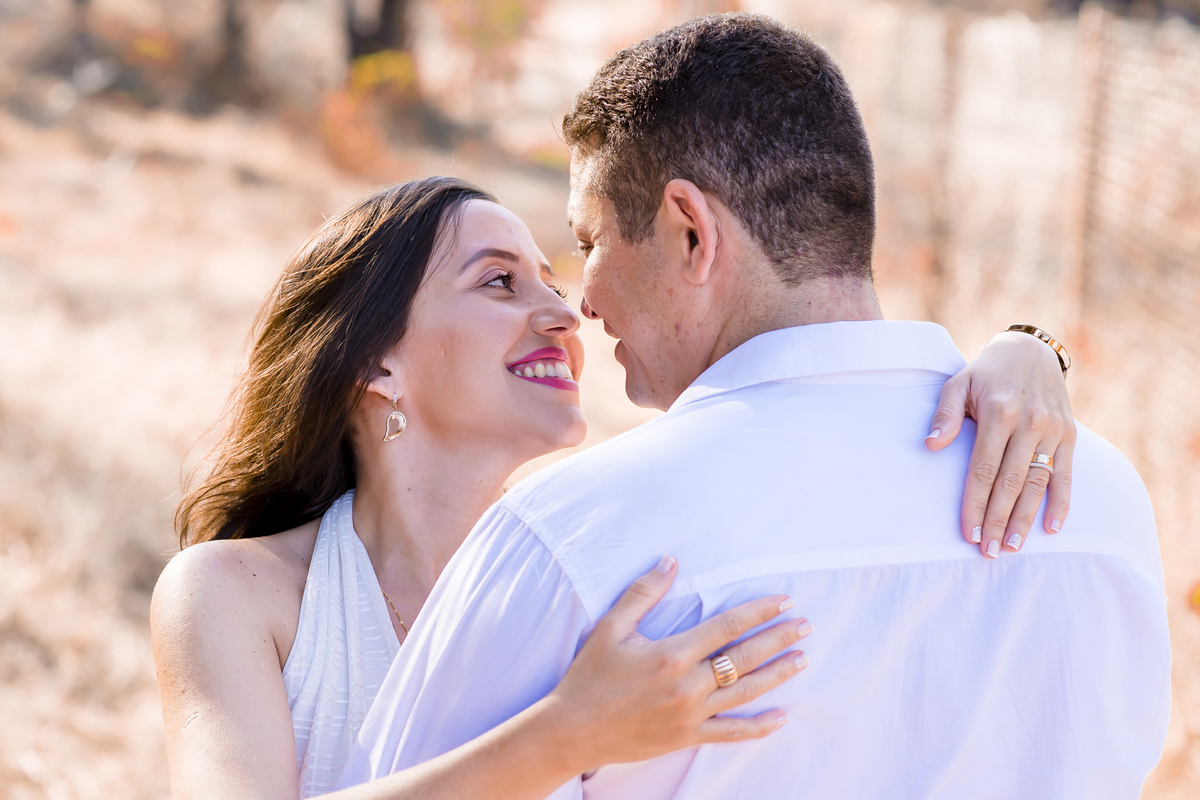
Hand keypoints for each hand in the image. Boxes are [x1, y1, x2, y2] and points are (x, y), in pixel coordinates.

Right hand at [545, 556, 808, 771]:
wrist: (572, 729)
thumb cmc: (589, 675)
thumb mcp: (611, 627)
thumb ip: (643, 593)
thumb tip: (670, 561)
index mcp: (671, 653)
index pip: (726, 627)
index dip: (758, 612)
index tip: (784, 601)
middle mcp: (687, 685)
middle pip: (744, 658)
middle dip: (778, 639)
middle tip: (805, 625)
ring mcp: (690, 714)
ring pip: (745, 693)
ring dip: (777, 675)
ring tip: (802, 659)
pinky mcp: (687, 737)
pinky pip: (731, 733)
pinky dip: (759, 728)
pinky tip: (781, 718)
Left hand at [926, 330, 1075, 557]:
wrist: (1030, 352)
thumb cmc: (985, 374)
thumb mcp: (957, 383)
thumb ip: (945, 415)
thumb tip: (931, 445)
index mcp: (999, 412)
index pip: (984, 469)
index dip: (975, 504)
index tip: (968, 533)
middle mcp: (1030, 423)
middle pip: (1011, 483)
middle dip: (999, 520)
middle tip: (989, 552)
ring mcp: (1052, 430)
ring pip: (1038, 483)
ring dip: (1026, 519)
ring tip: (1013, 547)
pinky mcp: (1069, 435)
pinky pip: (1066, 475)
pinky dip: (1061, 503)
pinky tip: (1052, 529)